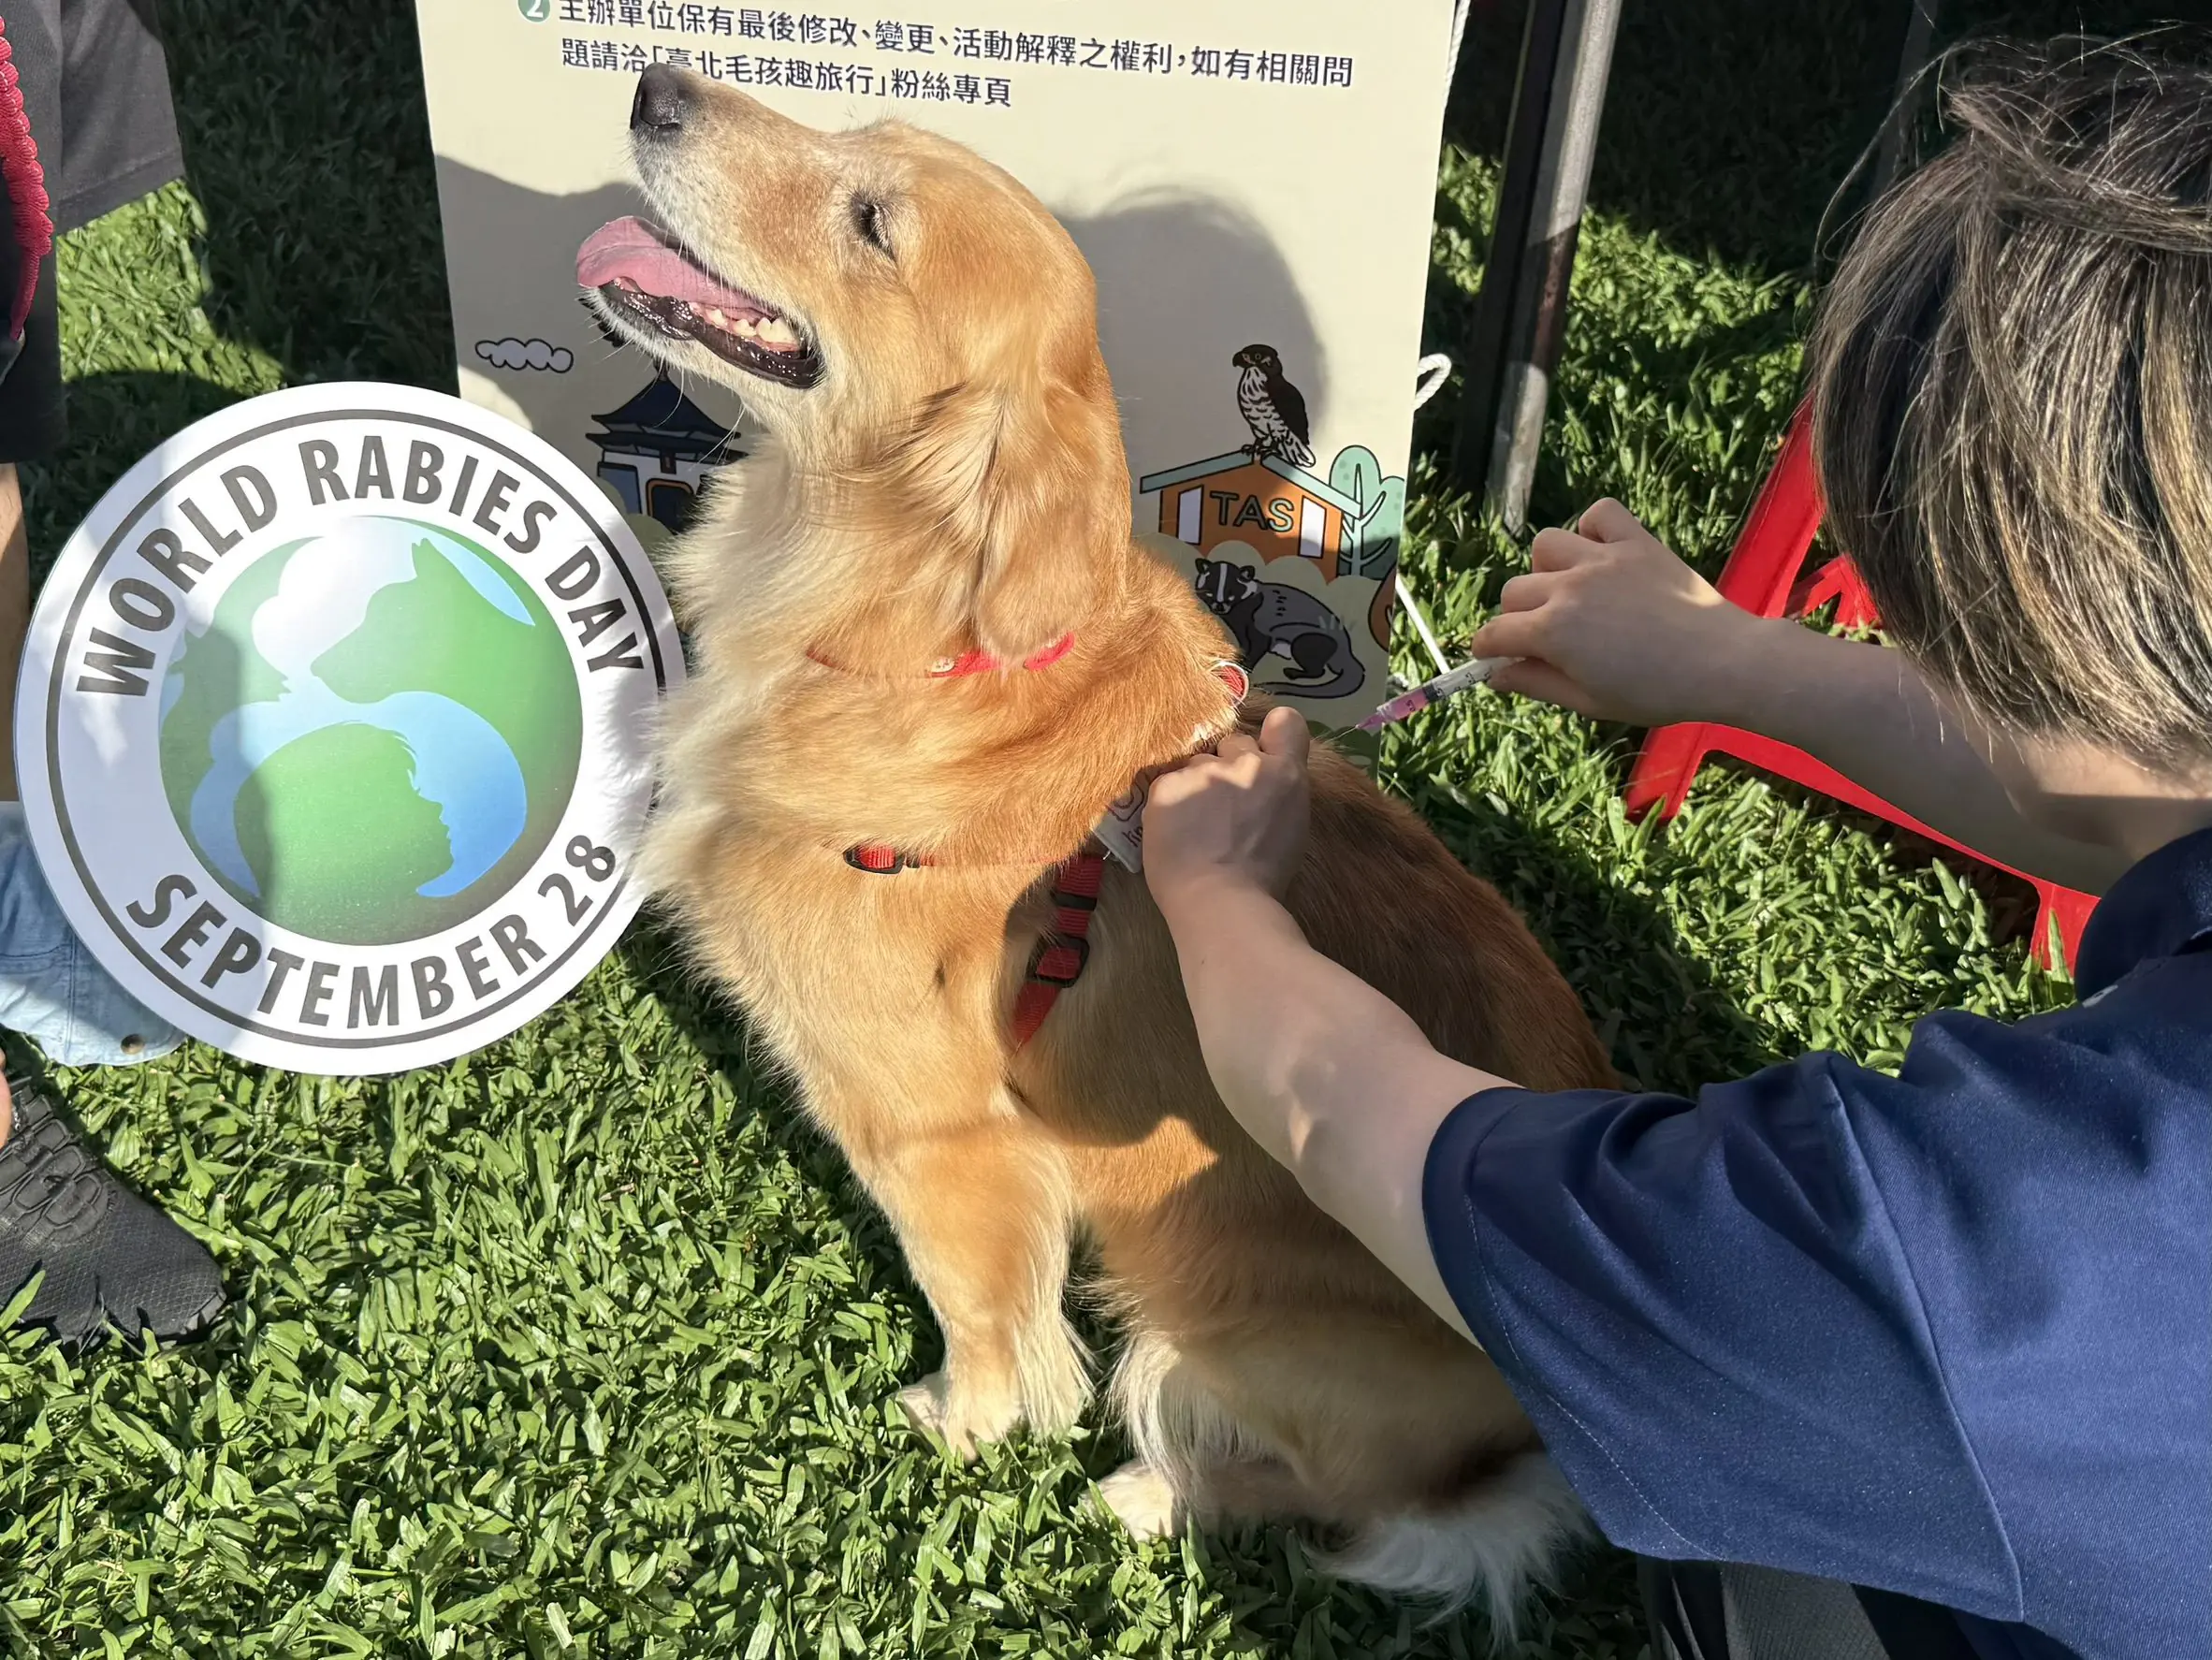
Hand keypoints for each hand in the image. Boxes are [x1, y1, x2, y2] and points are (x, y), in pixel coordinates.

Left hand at [1142, 704, 1310, 915]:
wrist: (1221, 900)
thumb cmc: (1264, 880)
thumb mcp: (1290, 829)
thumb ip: (1277, 797)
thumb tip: (1260, 794)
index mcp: (1286, 774)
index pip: (1287, 722)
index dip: (1274, 734)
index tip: (1264, 751)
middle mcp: (1247, 762)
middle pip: (1234, 742)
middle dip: (1229, 765)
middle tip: (1223, 804)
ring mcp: (1204, 770)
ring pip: (1197, 763)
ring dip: (1197, 784)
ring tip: (1194, 826)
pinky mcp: (1168, 784)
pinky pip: (1168, 784)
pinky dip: (1170, 804)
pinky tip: (1174, 833)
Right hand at [1469, 498, 1776, 726]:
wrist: (1723, 662)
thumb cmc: (1658, 692)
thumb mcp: (1590, 702)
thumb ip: (1537, 685)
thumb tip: (1496, 674)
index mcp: (1553, 632)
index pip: (1495, 632)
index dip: (1489, 649)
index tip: (1498, 658)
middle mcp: (1569, 588)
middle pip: (1514, 590)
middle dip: (1518, 616)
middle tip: (1546, 637)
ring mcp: (1603, 559)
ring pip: (1545, 545)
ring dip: (1547, 569)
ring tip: (1570, 591)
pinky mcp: (1636, 543)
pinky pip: (1599, 514)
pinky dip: (1593, 528)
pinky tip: (1601, 555)